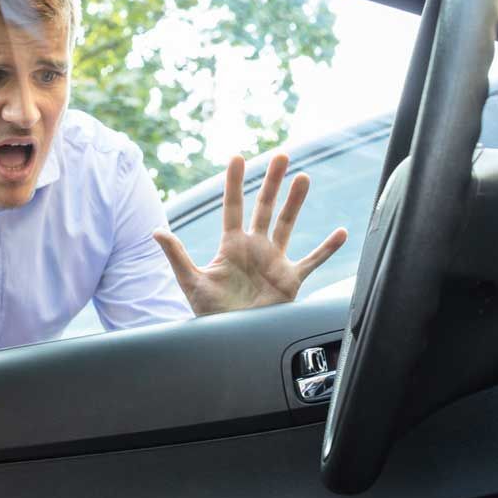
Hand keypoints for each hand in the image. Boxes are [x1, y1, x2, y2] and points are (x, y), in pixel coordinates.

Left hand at [153, 153, 347, 315]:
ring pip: (287, 225)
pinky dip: (327, 249)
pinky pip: (312, 261)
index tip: (237, 157)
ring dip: (296, 202)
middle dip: (272, 181)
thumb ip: (177, 256)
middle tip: (281, 155)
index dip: (234, 182)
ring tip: (304, 178)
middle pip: (264, 207)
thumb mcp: (191, 283)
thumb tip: (156, 231)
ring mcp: (274, 262)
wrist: (232, 341)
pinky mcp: (290, 280)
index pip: (233, 207)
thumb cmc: (210, 315)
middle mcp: (254, 248)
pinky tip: (341, 233)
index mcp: (231, 246)